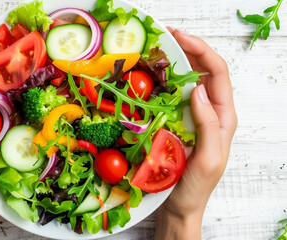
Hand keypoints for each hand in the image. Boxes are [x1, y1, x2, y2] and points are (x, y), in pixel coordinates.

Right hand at [155, 28, 236, 238]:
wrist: (180, 206)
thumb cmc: (196, 187)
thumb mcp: (209, 158)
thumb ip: (209, 124)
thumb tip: (196, 89)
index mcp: (223, 116)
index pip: (217, 73)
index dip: (200, 51)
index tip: (178, 38)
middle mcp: (210, 112)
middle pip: (204, 70)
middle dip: (187, 49)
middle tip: (164, 36)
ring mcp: (193, 116)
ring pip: (188, 80)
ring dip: (175, 62)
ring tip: (157, 50)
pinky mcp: (178, 122)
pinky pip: (173, 96)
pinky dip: (164, 81)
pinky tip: (151, 77)